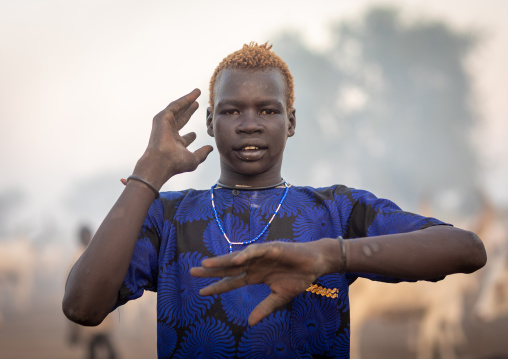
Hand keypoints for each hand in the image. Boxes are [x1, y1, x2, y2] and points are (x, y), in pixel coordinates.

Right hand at [133, 89, 212, 188]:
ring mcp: (165, 125)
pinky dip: (184, 100)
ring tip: (197, 92)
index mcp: (175, 145)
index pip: (184, 139)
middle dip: (189, 111)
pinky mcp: (162, 118)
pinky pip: (175, 106)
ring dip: (187, 100)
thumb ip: (202, 153)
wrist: (162, 162)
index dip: (191, 136)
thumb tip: (211, 148)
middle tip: (198, 104)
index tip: (197, 134)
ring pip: (178, 110)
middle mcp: (169, 134)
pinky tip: (193, 95)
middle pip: (181, 119)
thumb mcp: (193, 159)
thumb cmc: (175, 163)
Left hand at [190, 239, 341, 324]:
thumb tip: (250, 323)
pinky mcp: (271, 248)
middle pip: (229, 267)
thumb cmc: (298, 278)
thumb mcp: (279, 297)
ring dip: (222, 260)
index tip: (201, 293)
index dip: (217, 287)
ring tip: (206, 264)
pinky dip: (245, 254)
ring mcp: (261, 255)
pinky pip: (256, 251)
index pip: (232, 281)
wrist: (315, 264)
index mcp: (255, 275)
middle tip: (192, 271)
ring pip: (237, 258)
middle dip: (211, 270)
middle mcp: (254, 264)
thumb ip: (265, 307)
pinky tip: (235, 260)